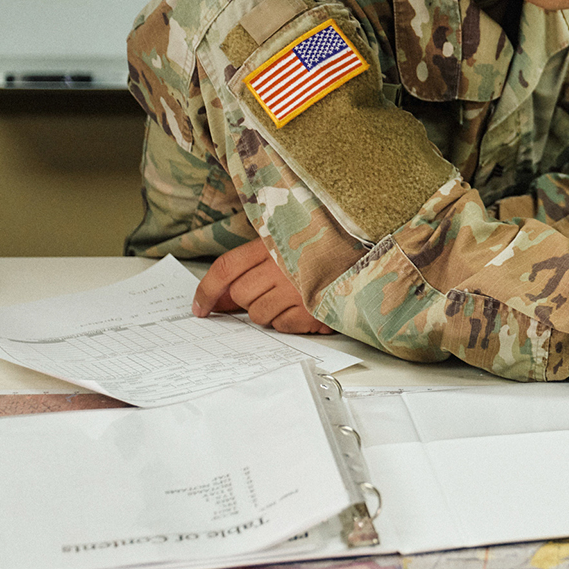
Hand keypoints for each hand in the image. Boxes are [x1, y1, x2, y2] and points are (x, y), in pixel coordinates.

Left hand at [192, 237, 335, 334]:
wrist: (369, 259)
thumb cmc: (324, 250)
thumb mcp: (286, 245)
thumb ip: (252, 267)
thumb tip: (220, 299)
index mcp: (274, 242)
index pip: (226, 268)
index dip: (207, 290)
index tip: (200, 308)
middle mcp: (283, 265)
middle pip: (241, 294)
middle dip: (247, 299)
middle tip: (268, 291)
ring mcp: (299, 289)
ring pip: (259, 314)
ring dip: (269, 311)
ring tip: (292, 296)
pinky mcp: (313, 310)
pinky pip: (282, 326)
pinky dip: (288, 321)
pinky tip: (304, 306)